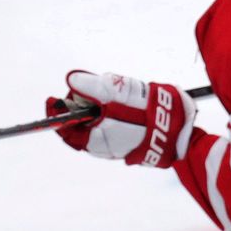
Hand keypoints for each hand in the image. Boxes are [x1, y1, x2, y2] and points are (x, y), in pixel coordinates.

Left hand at [51, 71, 193, 166]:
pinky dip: (111, 113)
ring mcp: (116, 147)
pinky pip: (112, 127)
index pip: (67, 128)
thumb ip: (90, 86)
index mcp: (95, 140)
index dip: (58, 113)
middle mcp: (103, 148)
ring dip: (99, 107)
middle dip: (82, 105)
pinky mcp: (129, 143)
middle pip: (81, 125)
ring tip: (114, 93)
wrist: (178, 126)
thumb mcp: (114, 91)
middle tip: (91, 87)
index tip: (52, 101)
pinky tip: (124, 103)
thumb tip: (71, 81)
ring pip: (97, 125)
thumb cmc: (145, 110)